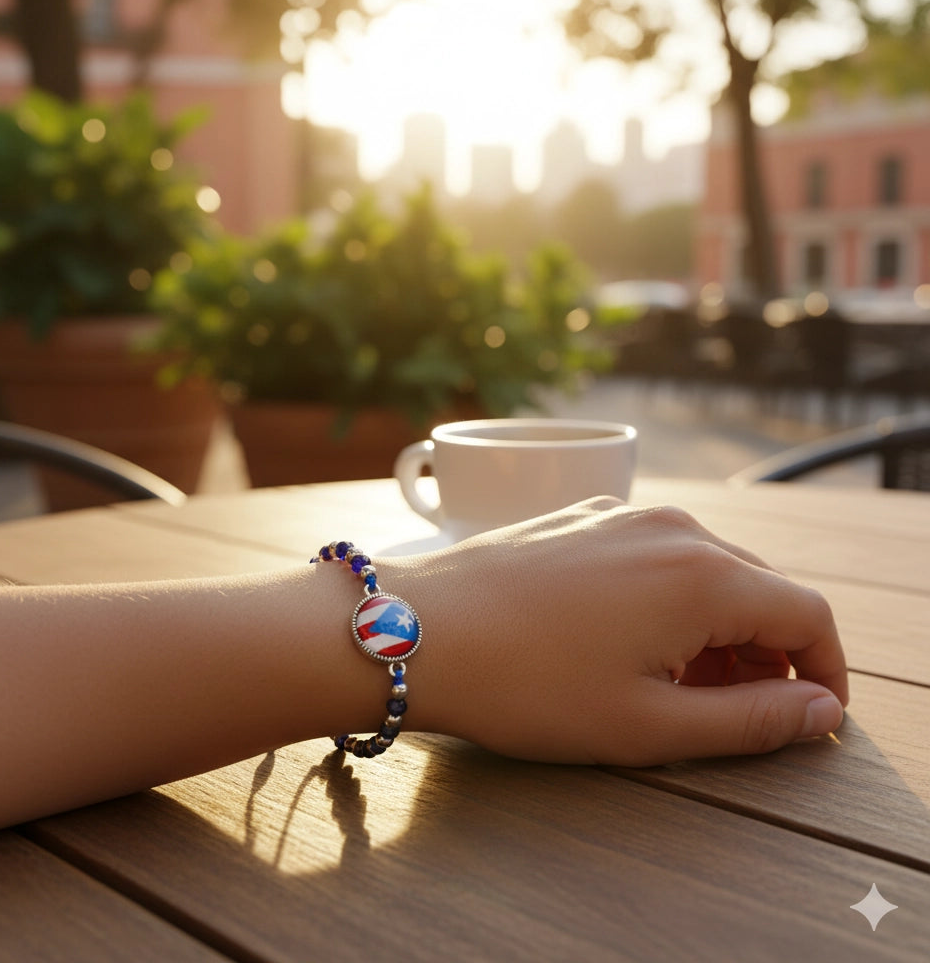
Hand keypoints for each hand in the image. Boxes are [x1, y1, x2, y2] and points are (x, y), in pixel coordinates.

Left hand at [395, 498, 847, 765]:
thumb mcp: (648, 725)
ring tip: (677, 690)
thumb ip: (751, 721)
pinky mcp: (582, 519)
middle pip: (760, 589)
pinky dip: (668, 603)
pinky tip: (628, 646)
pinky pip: (654, 557)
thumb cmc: (526, 685)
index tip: (811, 718)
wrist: (415, 631)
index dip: (824, 672)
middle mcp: (673, 530)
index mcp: (704, 576)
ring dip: (716, 631)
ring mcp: (622, 516)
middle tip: (737, 716)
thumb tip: (819, 710)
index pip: (809, 616)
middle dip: (768, 655)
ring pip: (706, 571)